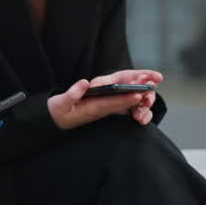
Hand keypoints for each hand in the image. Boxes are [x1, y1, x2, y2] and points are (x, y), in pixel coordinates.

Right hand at [47, 68, 161, 129]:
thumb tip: (85, 83)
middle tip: (150, 88)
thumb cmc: (57, 111)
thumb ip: (72, 94)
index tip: (138, 95)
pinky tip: (140, 94)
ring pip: (122, 105)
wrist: (55, 121)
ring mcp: (101, 110)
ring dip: (135, 98)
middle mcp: (99, 111)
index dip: (125, 99)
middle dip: (136, 97)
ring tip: (150, 88)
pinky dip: (129, 99)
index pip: (111, 103)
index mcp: (91, 109)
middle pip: (121, 104)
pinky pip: (118, 105)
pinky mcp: (101, 108)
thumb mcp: (60, 103)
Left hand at [96, 69, 161, 125]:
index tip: (159, 77)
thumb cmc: (100, 89)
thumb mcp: (99, 84)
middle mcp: (134, 88)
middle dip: (149, 94)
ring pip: (146, 103)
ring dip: (145, 108)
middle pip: (146, 89)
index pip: (141, 74)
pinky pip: (144, 114)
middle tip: (146, 99)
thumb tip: (94, 86)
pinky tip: (140, 121)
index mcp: (126, 78)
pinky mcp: (135, 111)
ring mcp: (136, 100)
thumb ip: (98, 83)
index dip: (151, 75)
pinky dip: (145, 117)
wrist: (97, 103)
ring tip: (138, 115)